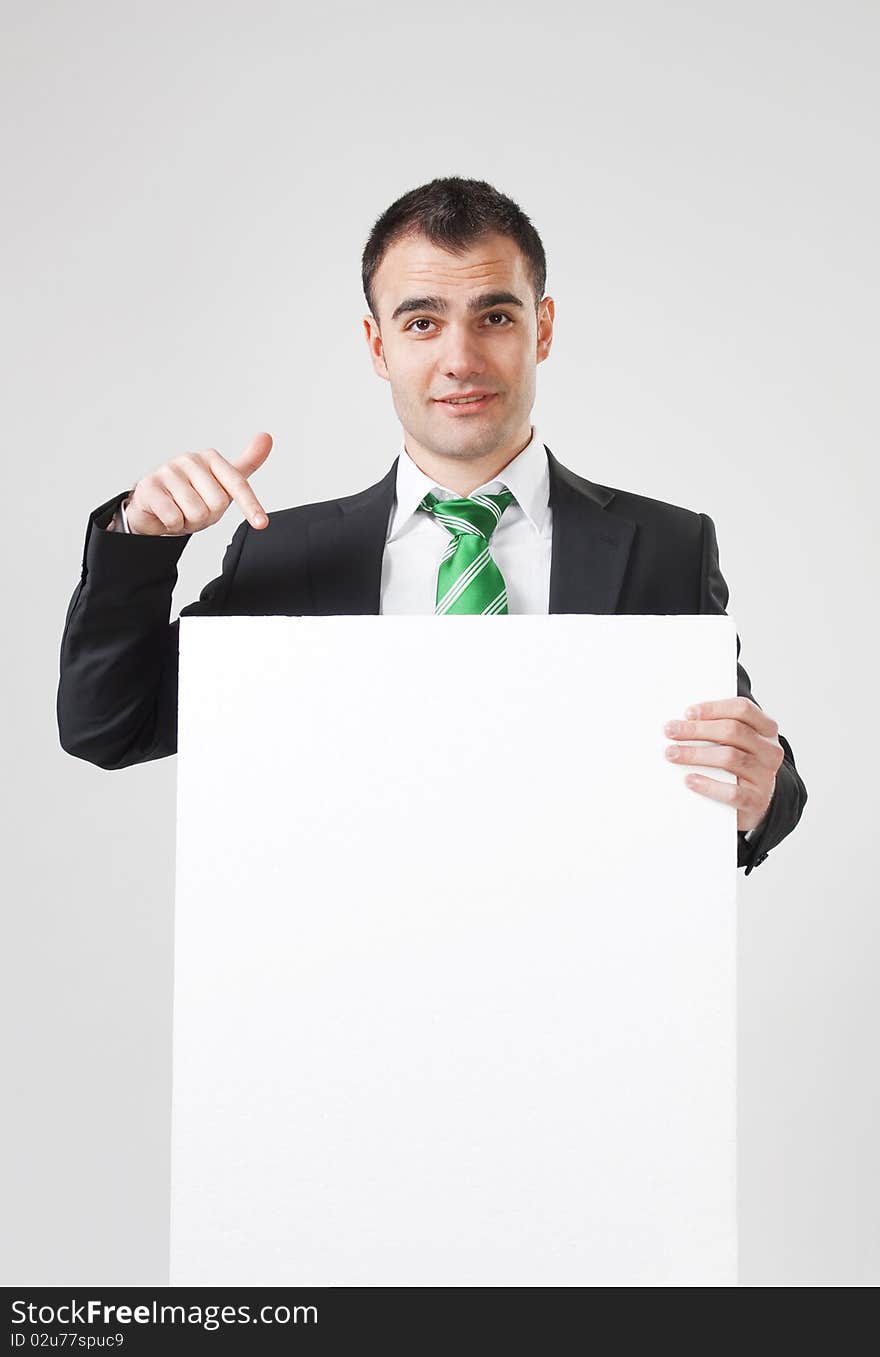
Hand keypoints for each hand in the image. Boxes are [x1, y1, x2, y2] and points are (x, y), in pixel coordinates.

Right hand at [124, 432, 272, 535]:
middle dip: (206, 517)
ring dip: (188, 522)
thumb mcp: (223, 483)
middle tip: (193, 510)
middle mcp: (190, 460)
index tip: (261, 523)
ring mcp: (168, 471)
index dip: (250, 506)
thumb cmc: (190, 496)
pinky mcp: (150, 485)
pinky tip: (164, 515)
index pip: (237, 484)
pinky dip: (171, 525)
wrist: (152, 508)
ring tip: (179, 512)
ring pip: (196, 513)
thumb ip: (247, 463)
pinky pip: (174, 517)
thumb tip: (267, 437)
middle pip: (217, 505)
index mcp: (210, 458)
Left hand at [664, 696, 784, 832]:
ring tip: (673, 753)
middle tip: (671, 731)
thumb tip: (682, 721)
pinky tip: (690, 780)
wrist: (755, 802)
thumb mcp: (737, 743)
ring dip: (696, 754)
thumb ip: (718, 729)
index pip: (743, 709)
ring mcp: (765, 776)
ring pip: (730, 758)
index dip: (714, 708)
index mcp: (767, 730)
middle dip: (697, 729)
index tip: (688, 713)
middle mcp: (770, 751)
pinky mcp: (757, 800)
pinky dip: (708, 785)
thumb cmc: (739, 766)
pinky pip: (731, 791)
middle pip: (733, 731)